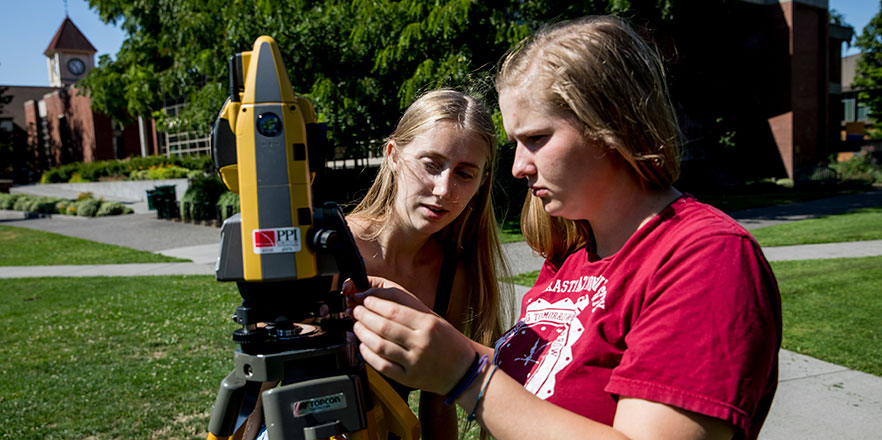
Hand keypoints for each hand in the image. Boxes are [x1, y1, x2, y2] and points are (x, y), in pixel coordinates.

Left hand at [345, 276, 475, 394]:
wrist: (463, 371)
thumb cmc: (447, 341)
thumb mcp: (432, 318)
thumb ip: (407, 306)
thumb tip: (377, 295)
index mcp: (428, 324)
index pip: (393, 310)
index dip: (374, 303)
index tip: (365, 300)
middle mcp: (421, 343)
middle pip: (383, 327)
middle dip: (364, 317)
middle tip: (357, 311)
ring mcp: (414, 362)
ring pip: (380, 346)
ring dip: (362, 334)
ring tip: (357, 326)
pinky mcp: (408, 378)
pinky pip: (382, 366)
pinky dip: (368, 354)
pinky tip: (363, 346)